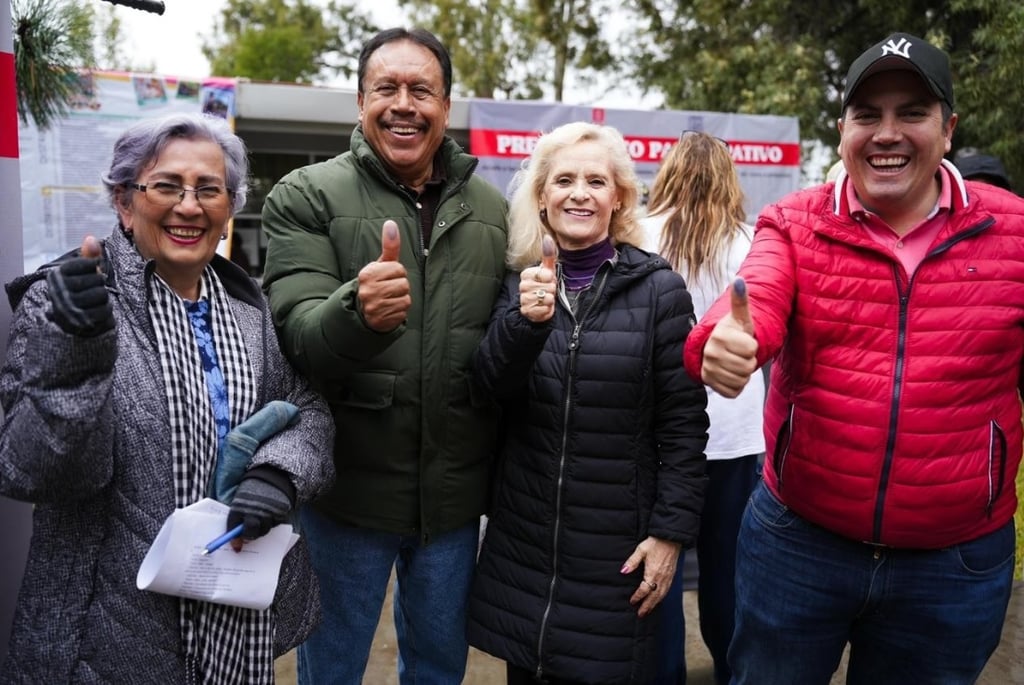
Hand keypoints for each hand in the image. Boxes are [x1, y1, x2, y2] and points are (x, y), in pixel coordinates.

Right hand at [45, 235, 113, 335]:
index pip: (89, 263)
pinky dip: (106, 311)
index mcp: (57, 275)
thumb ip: (87, 255)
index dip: (94, 268)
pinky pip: (106, 310)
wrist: (68, 321)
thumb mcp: (79, 272)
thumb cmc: (77, 290)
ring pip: (102, 295)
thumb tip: (91, 238)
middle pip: (98, 280)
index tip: (87, 274)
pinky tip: (97, 311)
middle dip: (99, 284)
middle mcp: (60, 291)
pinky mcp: (81, 322)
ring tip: (94, 300)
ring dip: (103, 298)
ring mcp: (70, 308)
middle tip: (91, 290)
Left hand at [226, 474, 292, 545]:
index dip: (233, 539)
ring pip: (263, 530)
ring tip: (260, 522)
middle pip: (250, 531)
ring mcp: (268, 512)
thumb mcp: (241, 500)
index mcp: (240, 505)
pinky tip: (270, 516)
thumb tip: (235, 539)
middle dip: (248, 537)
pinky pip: (275, 525)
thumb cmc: (252, 492)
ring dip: (261, 530)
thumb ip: (238, 517)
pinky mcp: (280, 513)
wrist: (272, 478)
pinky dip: (272, 523)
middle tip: (248, 538)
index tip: (235, 547)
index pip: (233, 526)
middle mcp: (253, 510)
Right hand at [357, 220, 410, 331]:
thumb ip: (389, 246)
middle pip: (404, 284)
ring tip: (389, 300)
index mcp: (367, 274)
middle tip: (388, 290)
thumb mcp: (381, 265)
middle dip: (400, 287)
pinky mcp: (381, 321)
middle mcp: (368, 291)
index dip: (397, 273)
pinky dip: (399, 312)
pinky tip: (389, 310)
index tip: (387, 277)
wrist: (363, 311)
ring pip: (405, 299)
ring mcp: (374, 307)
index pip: (398, 269)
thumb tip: (391, 223)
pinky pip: (403, 313)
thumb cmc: (377, 283)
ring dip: (401, 300)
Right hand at [519, 235, 556, 322]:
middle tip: (547, 290)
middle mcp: (523, 286)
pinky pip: (543, 309)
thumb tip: (547, 237)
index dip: (550, 278)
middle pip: (546, 287)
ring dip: (549, 300)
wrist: (540, 305)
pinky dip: (547, 309)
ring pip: (545, 298)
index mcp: (526, 274)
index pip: (544, 274)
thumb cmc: (544, 285)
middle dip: (551, 290)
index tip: (548, 279)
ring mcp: (523, 299)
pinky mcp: (526, 311)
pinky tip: (543, 307)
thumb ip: (548, 255)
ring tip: (545, 298)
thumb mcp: (548, 270)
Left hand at [620, 536, 680, 617]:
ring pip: (661, 595)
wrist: (670, 538)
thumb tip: (623, 571)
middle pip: (654, 597)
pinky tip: (658, 599)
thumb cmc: (655, 543)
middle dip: (647, 606)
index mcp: (653, 572)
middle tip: (641, 614)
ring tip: (648, 610)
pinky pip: (666, 590)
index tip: (632, 601)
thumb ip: (632, 562)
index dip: (638, 597)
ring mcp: (668, 577)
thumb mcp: (641, 550)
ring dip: (654, 604)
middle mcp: (661, 578)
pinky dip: (661, 597)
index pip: (644, 590)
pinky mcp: (671, 575)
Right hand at [701, 277, 757, 397]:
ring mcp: (709, 370)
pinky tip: (731, 374)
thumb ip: (740, 300)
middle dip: (749, 361)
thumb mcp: (739, 317)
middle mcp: (711, 353)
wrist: (715, 349)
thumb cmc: (733, 332)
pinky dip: (737, 385)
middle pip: (747, 366)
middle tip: (740, 354)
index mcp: (719, 336)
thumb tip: (739, 280)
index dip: (752, 346)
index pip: (751, 349)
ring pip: (742, 379)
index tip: (743, 341)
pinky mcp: (711, 385)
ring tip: (736, 362)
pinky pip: (735, 391)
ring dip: (744, 373)